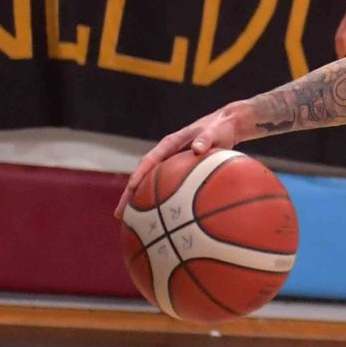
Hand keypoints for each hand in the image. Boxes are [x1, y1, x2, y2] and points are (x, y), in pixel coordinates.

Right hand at [115, 107, 247, 217]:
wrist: (225, 125)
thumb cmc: (220, 128)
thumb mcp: (214, 132)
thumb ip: (206, 138)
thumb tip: (197, 149)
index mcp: (170, 144)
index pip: (149, 160)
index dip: (139, 174)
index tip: (131, 189)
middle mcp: (165, 153)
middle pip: (143, 176)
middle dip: (129, 194)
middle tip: (119, 214)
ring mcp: (170, 162)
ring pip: (150, 183)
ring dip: (139, 200)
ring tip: (130, 221)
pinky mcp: (177, 169)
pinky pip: (164, 186)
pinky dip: (157, 199)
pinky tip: (158, 216)